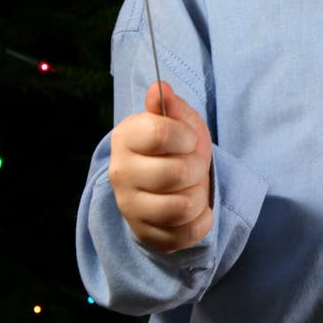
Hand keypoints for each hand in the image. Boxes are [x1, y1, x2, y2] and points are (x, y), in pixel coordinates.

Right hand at [109, 81, 212, 253]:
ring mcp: (130, 207)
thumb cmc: (176, 143)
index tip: (188, 138)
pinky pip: (186, 233)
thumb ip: (171, 105)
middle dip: (197, 166)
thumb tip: (159, 88)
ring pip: (182, 207)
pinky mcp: (146, 235)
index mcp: (126, 137)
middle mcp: (120, 174)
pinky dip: (201, 220)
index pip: (160, 134)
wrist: (170, 179)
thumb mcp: (179, 119)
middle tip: (193, 163)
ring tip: (192, 186)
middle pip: (176, 174)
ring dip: (199, 194)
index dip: (185, 136)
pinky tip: (195, 208)